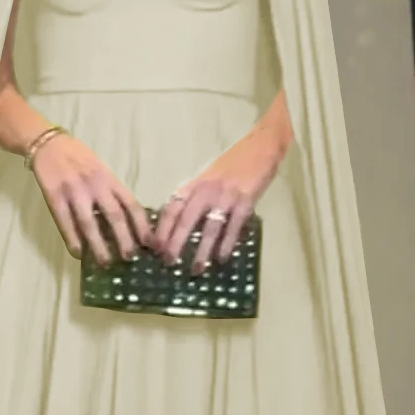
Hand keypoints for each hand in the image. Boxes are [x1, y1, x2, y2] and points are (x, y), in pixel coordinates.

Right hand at [31, 132, 151, 266]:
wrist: (48, 144)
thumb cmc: (78, 158)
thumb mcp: (101, 170)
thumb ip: (111, 192)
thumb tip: (126, 221)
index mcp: (109, 179)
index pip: (131, 204)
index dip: (142, 225)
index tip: (149, 243)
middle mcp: (95, 185)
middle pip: (114, 216)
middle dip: (124, 239)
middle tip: (129, 257)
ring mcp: (75, 191)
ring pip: (89, 223)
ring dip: (98, 245)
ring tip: (105, 262)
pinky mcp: (55, 196)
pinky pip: (65, 222)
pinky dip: (72, 239)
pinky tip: (78, 253)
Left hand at [154, 126, 286, 274]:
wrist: (261, 146)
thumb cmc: (233, 164)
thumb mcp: (207, 178)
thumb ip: (194, 197)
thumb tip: (178, 225)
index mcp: (194, 185)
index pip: (171, 209)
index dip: (161, 229)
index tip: (154, 248)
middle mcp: (206, 191)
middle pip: (185, 221)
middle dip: (175, 244)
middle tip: (169, 263)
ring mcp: (225, 197)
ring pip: (209, 229)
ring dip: (201, 251)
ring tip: (196, 269)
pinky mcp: (245, 201)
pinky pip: (233, 228)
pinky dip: (226, 245)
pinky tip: (222, 258)